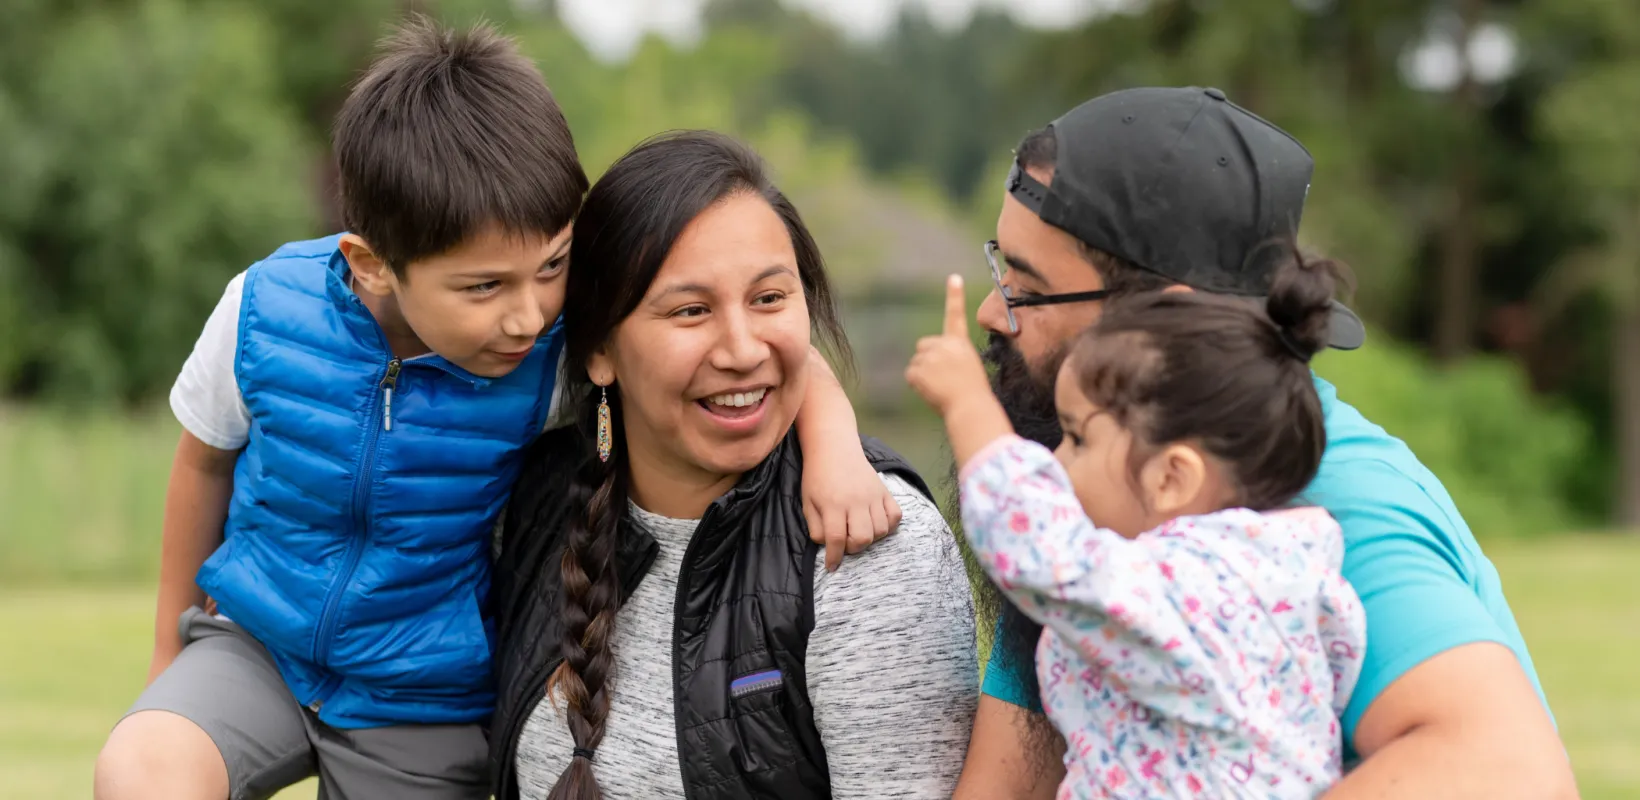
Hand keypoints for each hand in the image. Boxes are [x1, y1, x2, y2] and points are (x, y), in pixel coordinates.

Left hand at [803, 440, 903, 571]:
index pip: (837, 539)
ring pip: (880, 530)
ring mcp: (873, 495)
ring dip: (870, 538)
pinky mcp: (884, 491)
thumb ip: (816, 528)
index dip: (834, 557)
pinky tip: (875, 523)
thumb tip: (829, 546)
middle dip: (853, 548)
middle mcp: (855, 501)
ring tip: (859, 531)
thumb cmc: (817, 477)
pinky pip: (895, 516)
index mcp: (832, 504)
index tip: (832, 566)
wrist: (834, 449)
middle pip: (862, 538)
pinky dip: (888, 525)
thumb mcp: (807, 503)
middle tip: (845, 543)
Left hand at [906, 275, 991, 416]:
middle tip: (943, 378)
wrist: (970, 407)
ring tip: (941, 387)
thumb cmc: (972, 394)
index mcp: (960, 343)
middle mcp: (946, 344)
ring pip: (917, 362)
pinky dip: (917, 385)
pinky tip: (932, 391)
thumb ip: (950, 358)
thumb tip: (928, 363)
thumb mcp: (967, 368)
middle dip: (927, 359)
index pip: (956, 315)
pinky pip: (911, 375)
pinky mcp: (920, 368)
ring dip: (924, 375)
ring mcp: (932, 356)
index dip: (955, 295)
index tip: (954, 277)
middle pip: (923, 346)